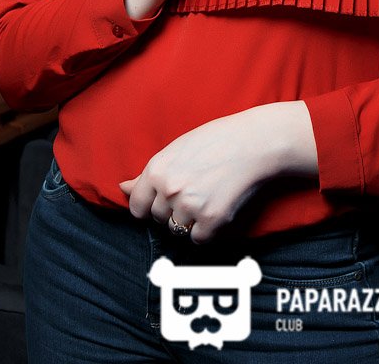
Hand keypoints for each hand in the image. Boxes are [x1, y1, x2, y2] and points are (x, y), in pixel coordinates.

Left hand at [120, 102, 314, 242]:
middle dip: (173, 211)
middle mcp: (169, 190)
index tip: (162, 203)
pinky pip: (199, 238)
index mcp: (157, 170)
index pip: (137, 207)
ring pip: (178, 230)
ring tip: (208, 197)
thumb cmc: (217, 140)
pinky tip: (219, 208)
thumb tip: (123, 188)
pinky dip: (208, 230)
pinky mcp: (212, 220)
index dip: (149, 207)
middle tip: (195, 192)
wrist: (255, 143)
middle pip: (159, 219)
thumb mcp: (177, 149)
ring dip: (190, 221)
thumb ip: (149, 173)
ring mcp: (190, 206)